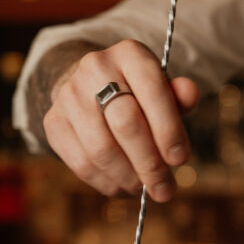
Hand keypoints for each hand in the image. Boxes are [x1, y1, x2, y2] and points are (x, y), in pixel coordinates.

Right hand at [43, 40, 198, 199]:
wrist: (90, 86)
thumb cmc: (137, 93)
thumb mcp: (161, 88)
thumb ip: (178, 95)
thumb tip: (190, 94)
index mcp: (130, 54)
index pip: (153, 91)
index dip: (168, 130)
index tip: (180, 160)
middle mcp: (95, 68)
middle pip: (125, 124)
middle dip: (150, 163)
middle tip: (165, 189)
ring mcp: (69, 95)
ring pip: (101, 149)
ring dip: (128, 178)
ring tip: (144, 189)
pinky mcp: (54, 122)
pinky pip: (82, 163)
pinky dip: (106, 183)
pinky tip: (123, 187)